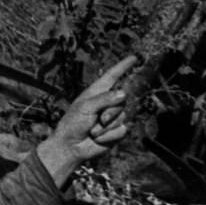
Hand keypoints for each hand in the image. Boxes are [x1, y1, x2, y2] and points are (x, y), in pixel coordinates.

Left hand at [36, 55, 137, 185]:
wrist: (71, 147)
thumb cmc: (73, 124)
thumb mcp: (85, 107)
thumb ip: (104, 99)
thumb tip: (124, 93)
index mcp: (98, 92)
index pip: (113, 75)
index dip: (123, 66)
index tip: (134, 58)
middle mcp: (108, 102)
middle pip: (122, 100)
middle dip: (110, 112)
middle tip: (97, 120)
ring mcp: (114, 116)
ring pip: (123, 116)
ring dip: (107, 126)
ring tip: (94, 130)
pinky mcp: (117, 131)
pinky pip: (123, 130)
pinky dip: (109, 135)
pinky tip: (98, 138)